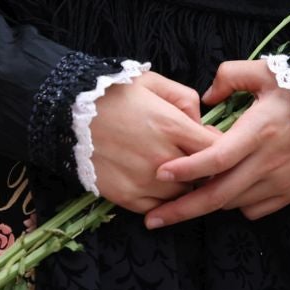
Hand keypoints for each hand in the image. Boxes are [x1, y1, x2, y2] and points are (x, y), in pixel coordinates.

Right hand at [87, 71, 218, 213]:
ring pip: (183, 194)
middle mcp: (162, 157)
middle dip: (206, 167)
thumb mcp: (151, 82)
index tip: (214, 144)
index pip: (216, 147)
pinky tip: (156, 184)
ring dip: (185, 184)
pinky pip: (158, 207)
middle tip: (198, 159)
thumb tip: (201, 121)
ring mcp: (144, 181)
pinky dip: (162, 199)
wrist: (67, 114)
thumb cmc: (112, 94)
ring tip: (175, 170)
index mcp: (171, 125)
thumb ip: (184, 97)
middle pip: (203, 174)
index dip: (222, 147)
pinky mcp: (127, 197)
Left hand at [146, 60, 289, 226]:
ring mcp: (282, 181)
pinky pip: (256, 209)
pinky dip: (237, 204)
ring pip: (234, 203)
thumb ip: (230, 76)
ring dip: (209, 202)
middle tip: (153, 219)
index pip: (217, 158)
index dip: (187, 169)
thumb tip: (205, 98)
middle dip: (182, 210)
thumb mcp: (265, 71)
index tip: (161, 173)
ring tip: (185, 200)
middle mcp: (269, 161)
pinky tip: (228, 190)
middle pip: (219, 195)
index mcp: (259, 130)